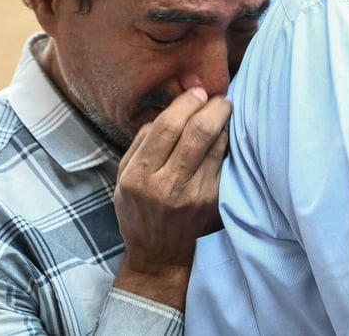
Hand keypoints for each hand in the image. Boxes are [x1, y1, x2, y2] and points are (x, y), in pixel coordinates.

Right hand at [111, 86, 229, 308]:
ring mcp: (196, 195)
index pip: (167, 127)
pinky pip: (225, 162)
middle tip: (219, 96)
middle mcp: (168, 186)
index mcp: (140, 176)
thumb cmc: (139, 211)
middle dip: (214, 106)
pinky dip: (225, 145)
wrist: (161, 256)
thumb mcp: (123, 177)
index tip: (197, 91)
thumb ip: (141, 141)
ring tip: (221, 113)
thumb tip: (171, 108)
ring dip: (222, 124)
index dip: (187, 102)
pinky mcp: (215, 202)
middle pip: (198, 132)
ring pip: (217, 145)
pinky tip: (222, 139)